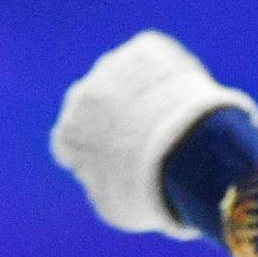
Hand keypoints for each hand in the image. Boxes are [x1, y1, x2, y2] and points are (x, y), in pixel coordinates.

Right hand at [49, 30, 257, 237]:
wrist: (185, 147)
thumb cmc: (150, 189)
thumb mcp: (117, 207)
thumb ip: (101, 187)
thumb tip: (102, 177)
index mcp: (69, 135)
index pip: (71, 142)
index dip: (95, 152)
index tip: (119, 162)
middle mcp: (83, 95)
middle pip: (98, 107)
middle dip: (119, 121)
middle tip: (153, 142)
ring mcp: (113, 67)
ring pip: (127, 81)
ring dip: (145, 96)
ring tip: (176, 121)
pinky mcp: (147, 49)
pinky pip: (157, 61)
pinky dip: (171, 76)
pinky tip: (188, 98)